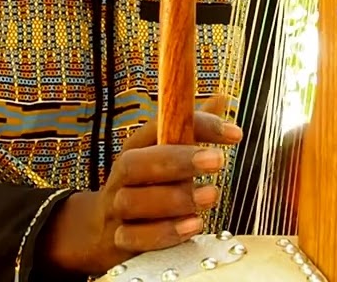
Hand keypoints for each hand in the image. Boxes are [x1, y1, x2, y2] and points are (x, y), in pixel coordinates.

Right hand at [42, 96, 241, 274]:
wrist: (102, 229)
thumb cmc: (147, 184)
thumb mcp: (166, 154)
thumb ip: (191, 130)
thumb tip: (221, 96)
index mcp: (136, 148)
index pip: (159, 127)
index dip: (196, 125)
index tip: (234, 132)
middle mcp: (121, 176)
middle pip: (135, 163)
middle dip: (177, 160)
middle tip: (218, 160)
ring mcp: (116, 209)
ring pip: (133, 202)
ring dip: (174, 200)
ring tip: (211, 196)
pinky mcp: (118, 240)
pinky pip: (133, 238)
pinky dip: (164, 234)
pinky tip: (193, 226)